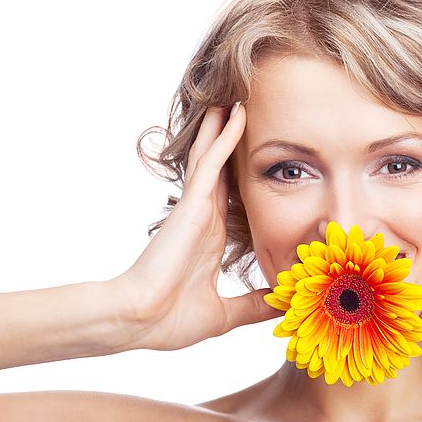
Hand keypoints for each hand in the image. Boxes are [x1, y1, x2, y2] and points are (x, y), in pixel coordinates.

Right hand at [110, 103, 280, 349]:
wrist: (139, 322)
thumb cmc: (170, 321)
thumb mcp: (225, 314)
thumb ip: (254, 306)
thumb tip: (282, 304)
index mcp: (212, 239)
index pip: (232, 198)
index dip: (242, 176)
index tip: (260, 159)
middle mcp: (204, 218)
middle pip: (222, 169)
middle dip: (231, 143)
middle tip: (246, 112)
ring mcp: (196, 208)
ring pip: (214, 157)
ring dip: (225, 128)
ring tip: (239, 98)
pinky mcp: (191, 204)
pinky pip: (211, 163)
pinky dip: (224, 138)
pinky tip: (235, 114)